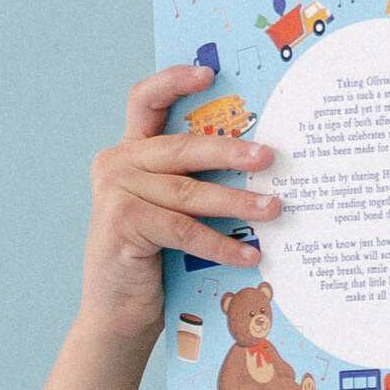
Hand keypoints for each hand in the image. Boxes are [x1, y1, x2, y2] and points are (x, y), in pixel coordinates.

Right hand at [85, 63, 276, 341]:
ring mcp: (115, 192)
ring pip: (188, 192)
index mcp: (130, 153)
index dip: (174, 81)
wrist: (117, 317)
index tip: (209, 72)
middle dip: (230, 151)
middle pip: (181, 147)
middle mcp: (117, 164)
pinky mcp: (121, 224)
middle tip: (269, 157)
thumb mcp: (174, 217)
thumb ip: (194, 187)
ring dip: (236, 202)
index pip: (146, 102)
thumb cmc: (154, 265)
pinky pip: (183, 230)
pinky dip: (220, 243)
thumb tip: (256, 172)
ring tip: (274, 208)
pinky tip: (250, 254)